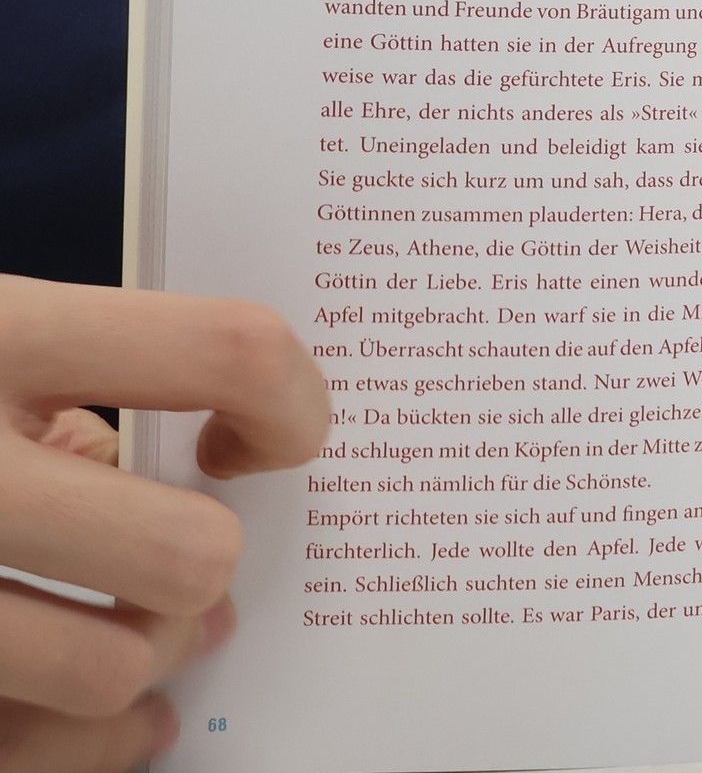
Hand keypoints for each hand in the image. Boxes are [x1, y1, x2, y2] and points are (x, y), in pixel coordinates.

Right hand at [0, 275, 329, 768]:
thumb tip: (223, 467)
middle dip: (202, 564)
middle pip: (186, 552)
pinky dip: (85, 747)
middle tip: (178, 554)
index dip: (292, 401)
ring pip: (111, 675)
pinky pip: (27, 753)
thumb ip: (94, 377)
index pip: (227, 350)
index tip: (254, 440)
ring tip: (129, 628)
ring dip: (139, 663)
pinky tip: (93, 715)